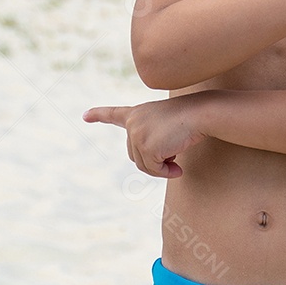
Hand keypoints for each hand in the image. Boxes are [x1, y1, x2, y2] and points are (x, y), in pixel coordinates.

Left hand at [83, 95, 207, 177]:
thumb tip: (157, 167)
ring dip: (160, 167)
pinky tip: (178, 166)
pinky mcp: (145, 146)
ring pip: (143, 164)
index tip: (85, 115)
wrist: (200, 113)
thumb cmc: (189, 118)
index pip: (115, 114)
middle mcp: (133, 121)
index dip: (100, 114)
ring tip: (176, 156)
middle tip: (173, 156)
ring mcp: (137, 133)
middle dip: (153, 160)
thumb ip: (152, 141)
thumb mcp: (166, 127)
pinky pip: (153, 169)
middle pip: (134, 154)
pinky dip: (166, 172)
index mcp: (138, 112)